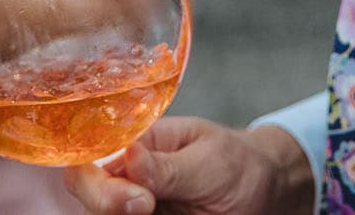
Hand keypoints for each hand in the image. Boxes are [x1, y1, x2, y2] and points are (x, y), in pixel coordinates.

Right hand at [63, 118, 312, 214]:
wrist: (265, 192)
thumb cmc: (236, 165)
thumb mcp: (207, 160)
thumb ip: (166, 165)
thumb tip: (129, 155)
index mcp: (135, 146)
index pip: (90, 160)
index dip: (97, 181)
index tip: (135, 197)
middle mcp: (127, 178)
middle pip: (89, 197)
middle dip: (107, 204)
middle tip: (148, 207)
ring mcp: (134, 208)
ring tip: (159, 211)